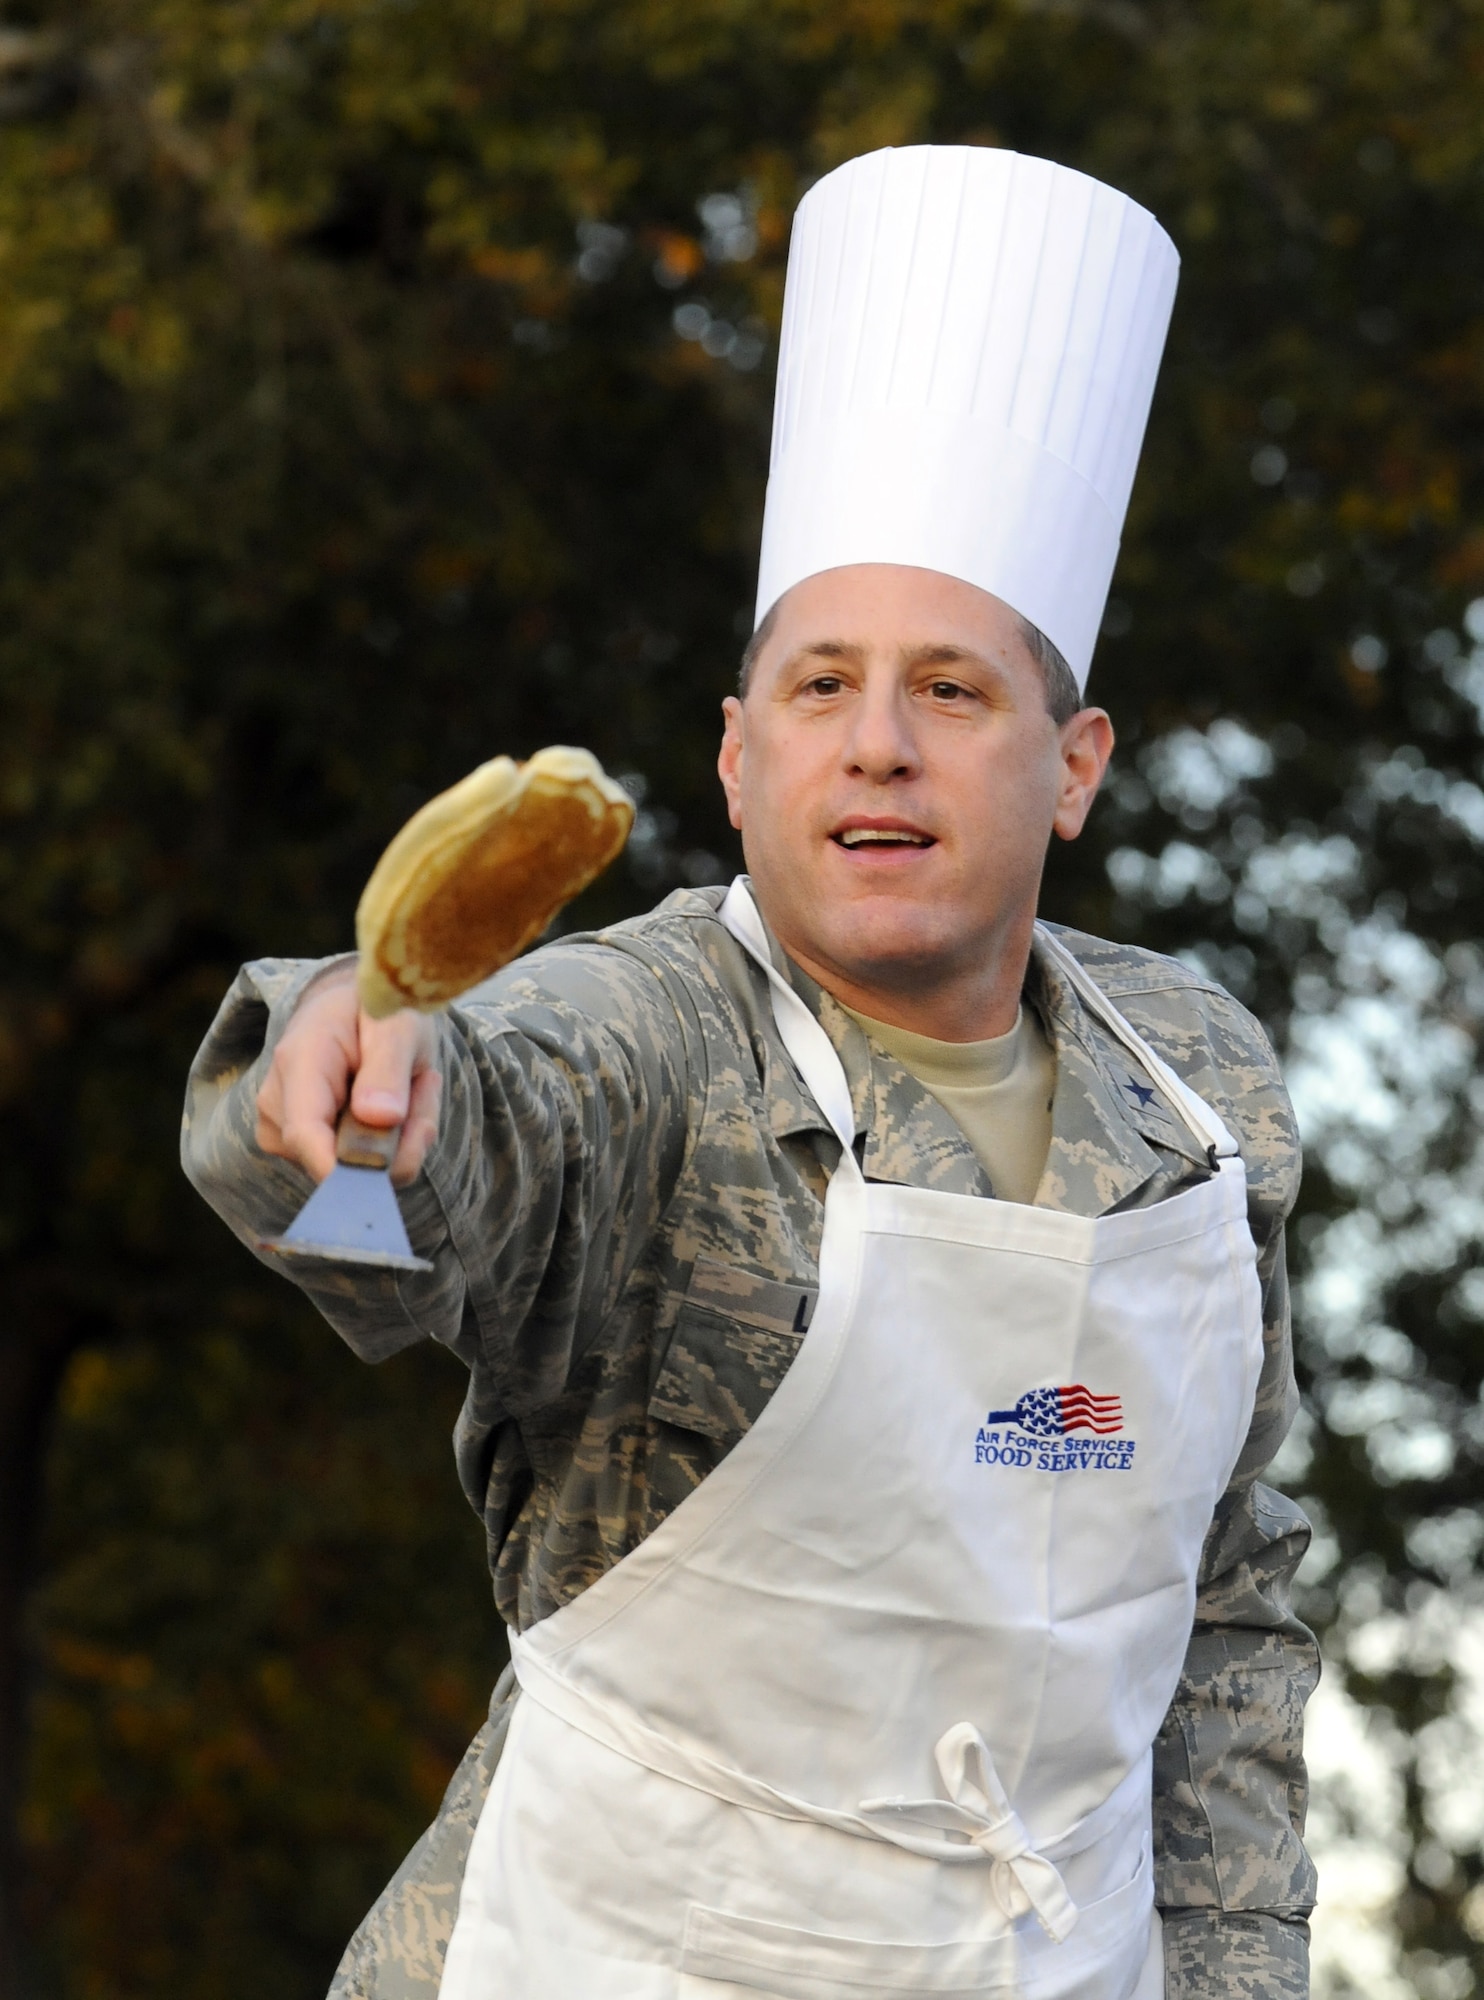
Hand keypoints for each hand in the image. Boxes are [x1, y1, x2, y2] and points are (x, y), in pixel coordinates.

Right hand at [255, 962, 442, 1184]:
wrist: (353, 1008)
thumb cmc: (375, 1011)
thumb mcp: (396, 1023)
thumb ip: (388, 1067)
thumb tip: (380, 1117)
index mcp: (298, 1062)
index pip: (305, 1133)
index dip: (342, 1170)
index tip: (387, 1177)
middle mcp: (279, 1103)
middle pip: (339, 1161)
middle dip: (401, 1138)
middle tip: (426, 1083)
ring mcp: (285, 1131)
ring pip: (358, 1168)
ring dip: (401, 1136)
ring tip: (409, 1084)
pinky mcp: (303, 1150)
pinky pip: (362, 1168)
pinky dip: (394, 1143)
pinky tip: (396, 1104)